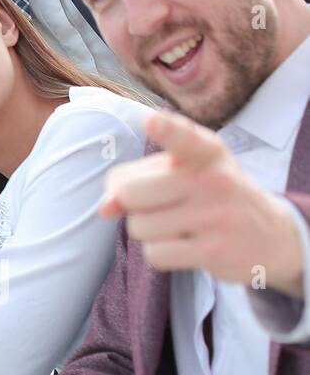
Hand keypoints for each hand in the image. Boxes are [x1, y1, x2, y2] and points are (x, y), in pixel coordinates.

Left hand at [101, 110, 303, 296]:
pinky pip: (154, 254)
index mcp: (205, 151)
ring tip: (177, 224)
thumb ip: (137, 179)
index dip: (165, 129)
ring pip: (138, 227)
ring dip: (147, 230)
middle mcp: (213, 179)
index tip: (151, 121)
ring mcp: (215, 216)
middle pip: (129, 193)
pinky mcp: (214, 250)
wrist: (271, 235)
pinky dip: (160, 252)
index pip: (183, 137)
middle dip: (131, 204)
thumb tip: (104, 208)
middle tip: (159, 204)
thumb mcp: (183, 172)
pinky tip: (184, 244)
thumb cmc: (211, 195)